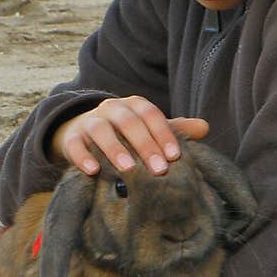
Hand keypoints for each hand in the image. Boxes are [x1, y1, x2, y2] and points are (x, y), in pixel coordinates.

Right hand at [51, 96, 208, 175]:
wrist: (84, 133)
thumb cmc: (125, 135)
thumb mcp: (149, 130)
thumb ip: (174, 130)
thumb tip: (205, 127)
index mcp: (134, 105)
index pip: (151, 114)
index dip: (163, 134)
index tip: (175, 156)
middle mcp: (111, 109)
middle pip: (129, 122)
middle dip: (145, 145)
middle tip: (158, 170)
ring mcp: (89, 122)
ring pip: (101, 130)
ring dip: (115, 149)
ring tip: (127, 169)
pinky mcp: (71, 138)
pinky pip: (74, 145)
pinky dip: (82, 156)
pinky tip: (92, 171)